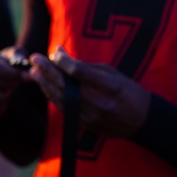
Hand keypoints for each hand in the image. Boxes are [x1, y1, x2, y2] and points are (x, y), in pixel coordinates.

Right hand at [0, 47, 29, 119]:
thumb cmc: (2, 64)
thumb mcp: (11, 55)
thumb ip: (18, 56)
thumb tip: (23, 62)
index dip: (12, 74)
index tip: (27, 77)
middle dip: (12, 84)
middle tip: (16, 84)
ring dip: (8, 96)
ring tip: (8, 91)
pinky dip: (2, 107)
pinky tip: (2, 102)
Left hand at [30, 46, 150, 138]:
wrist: (141, 120)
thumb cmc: (129, 91)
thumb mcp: (113, 73)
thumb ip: (86, 65)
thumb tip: (62, 54)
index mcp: (110, 86)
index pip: (80, 72)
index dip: (64, 62)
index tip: (54, 52)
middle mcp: (99, 102)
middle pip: (66, 85)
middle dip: (48, 70)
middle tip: (35, 59)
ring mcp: (91, 116)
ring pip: (61, 98)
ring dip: (46, 84)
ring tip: (35, 72)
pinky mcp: (85, 124)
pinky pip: (64, 109)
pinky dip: (53, 97)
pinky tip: (46, 87)